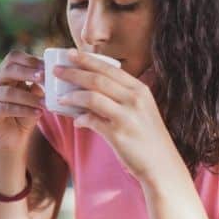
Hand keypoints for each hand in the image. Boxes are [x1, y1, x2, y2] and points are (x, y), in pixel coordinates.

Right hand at [0, 50, 44, 150]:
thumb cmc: (26, 111)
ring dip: (29, 97)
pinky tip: (37, 113)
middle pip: (9, 69)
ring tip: (44, 103)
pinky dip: (24, 110)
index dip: (30, 60)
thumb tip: (47, 76)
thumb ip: (38, 85)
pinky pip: (6, 108)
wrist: (15, 136)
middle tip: (44, 77)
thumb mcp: (35, 96)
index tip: (47, 66)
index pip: (13, 57)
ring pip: (9, 92)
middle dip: (28, 72)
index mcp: (4, 71)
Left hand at [55, 49, 183, 181]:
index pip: (109, 68)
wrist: (162, 165)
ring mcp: (127, 116)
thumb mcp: (140, 110)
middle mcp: (135, 99)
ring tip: (61, 98)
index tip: (70, 53)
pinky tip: (77, 121)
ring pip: (92, 97)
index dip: (87, 60)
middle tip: (56, 71)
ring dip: (72, 96)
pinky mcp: (118, 134)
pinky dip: (81, 119)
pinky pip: (92, 121)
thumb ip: (120, 98)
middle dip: (73, 73)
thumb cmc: (148, 137)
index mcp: (140, 89)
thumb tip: (91, 93)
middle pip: (97, 79)